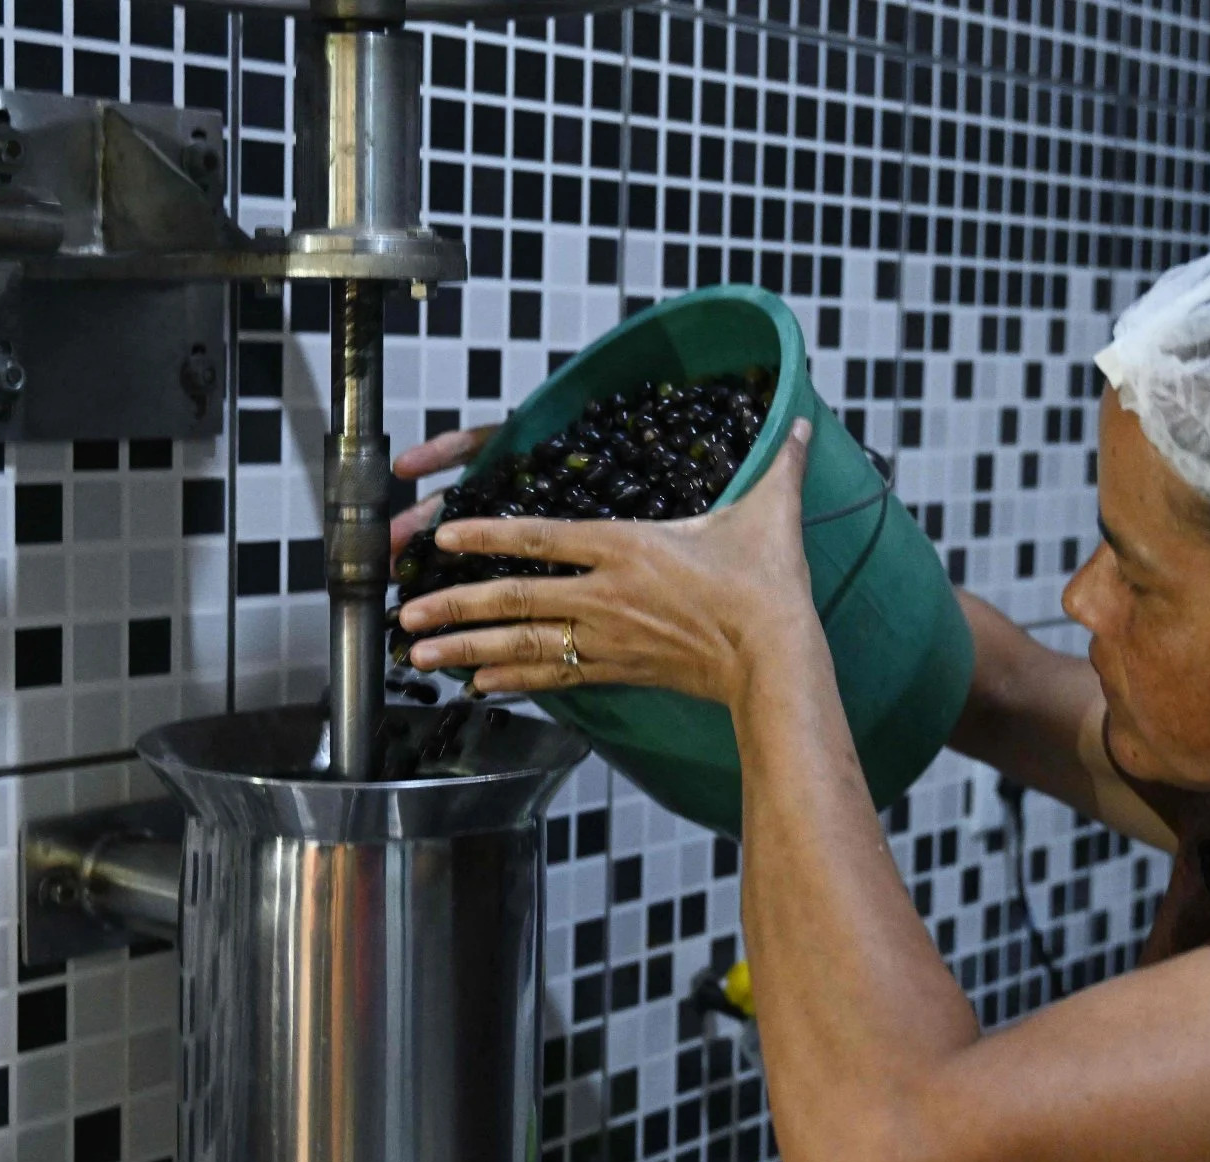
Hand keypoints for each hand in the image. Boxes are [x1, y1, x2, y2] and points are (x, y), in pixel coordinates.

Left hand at [398, 419, 819, 704]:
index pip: (541, 536)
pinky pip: (555, 677)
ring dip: (467, 650)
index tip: (443, 535)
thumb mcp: (771, 514)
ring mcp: (609, 636)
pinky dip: (513, 681)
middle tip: (404, 613)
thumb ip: (780, 466)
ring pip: (523, 643)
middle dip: (453, 604)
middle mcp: (606, 593)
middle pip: (513, 598)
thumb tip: (804, 427)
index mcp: (628, 546)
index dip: (487, 534)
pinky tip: (479, 687)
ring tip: (418, 655)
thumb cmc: (769, 586)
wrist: (776, 659)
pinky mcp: (620, 670)